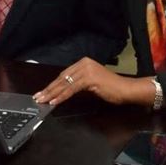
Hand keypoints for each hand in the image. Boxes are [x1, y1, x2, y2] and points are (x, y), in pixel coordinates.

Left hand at [32, 57, 153, 106]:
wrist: (126, 89)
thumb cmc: (112, 89)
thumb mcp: (91, 83)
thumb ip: (78, 83)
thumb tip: (63, 90)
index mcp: (83, 63)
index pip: (64, 75)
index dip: (52, 85)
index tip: (43, 92)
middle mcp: (83, 63)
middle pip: (62, 78)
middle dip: (49, 89)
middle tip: (38, 97)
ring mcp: (86, 70)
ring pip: (65, 84)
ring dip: (52, 94)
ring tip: (43, 101)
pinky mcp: (89, 78)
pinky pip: (71, 89)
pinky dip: (62, 96)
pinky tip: (55, 101)